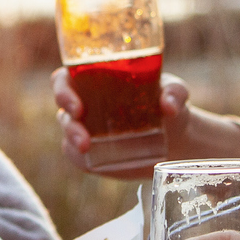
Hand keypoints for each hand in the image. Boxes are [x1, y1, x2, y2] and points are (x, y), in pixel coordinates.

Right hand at [52, 69, 239, 178]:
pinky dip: (78, 157)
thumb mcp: (175, 91)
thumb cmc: (169, 103)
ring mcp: (87, 129)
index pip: (65, 79)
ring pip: (67, 132)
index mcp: (96, 79)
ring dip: (71, 137)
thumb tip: (168, 107)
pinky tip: (88, 160)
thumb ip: (174, 93)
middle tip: (79, 120)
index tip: (76, 102)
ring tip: (86, 146)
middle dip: (67, 116)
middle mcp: (86, 103)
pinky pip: (76, 156)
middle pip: (62, 106)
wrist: (177, 138)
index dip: (62, 88)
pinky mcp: (92, 154)